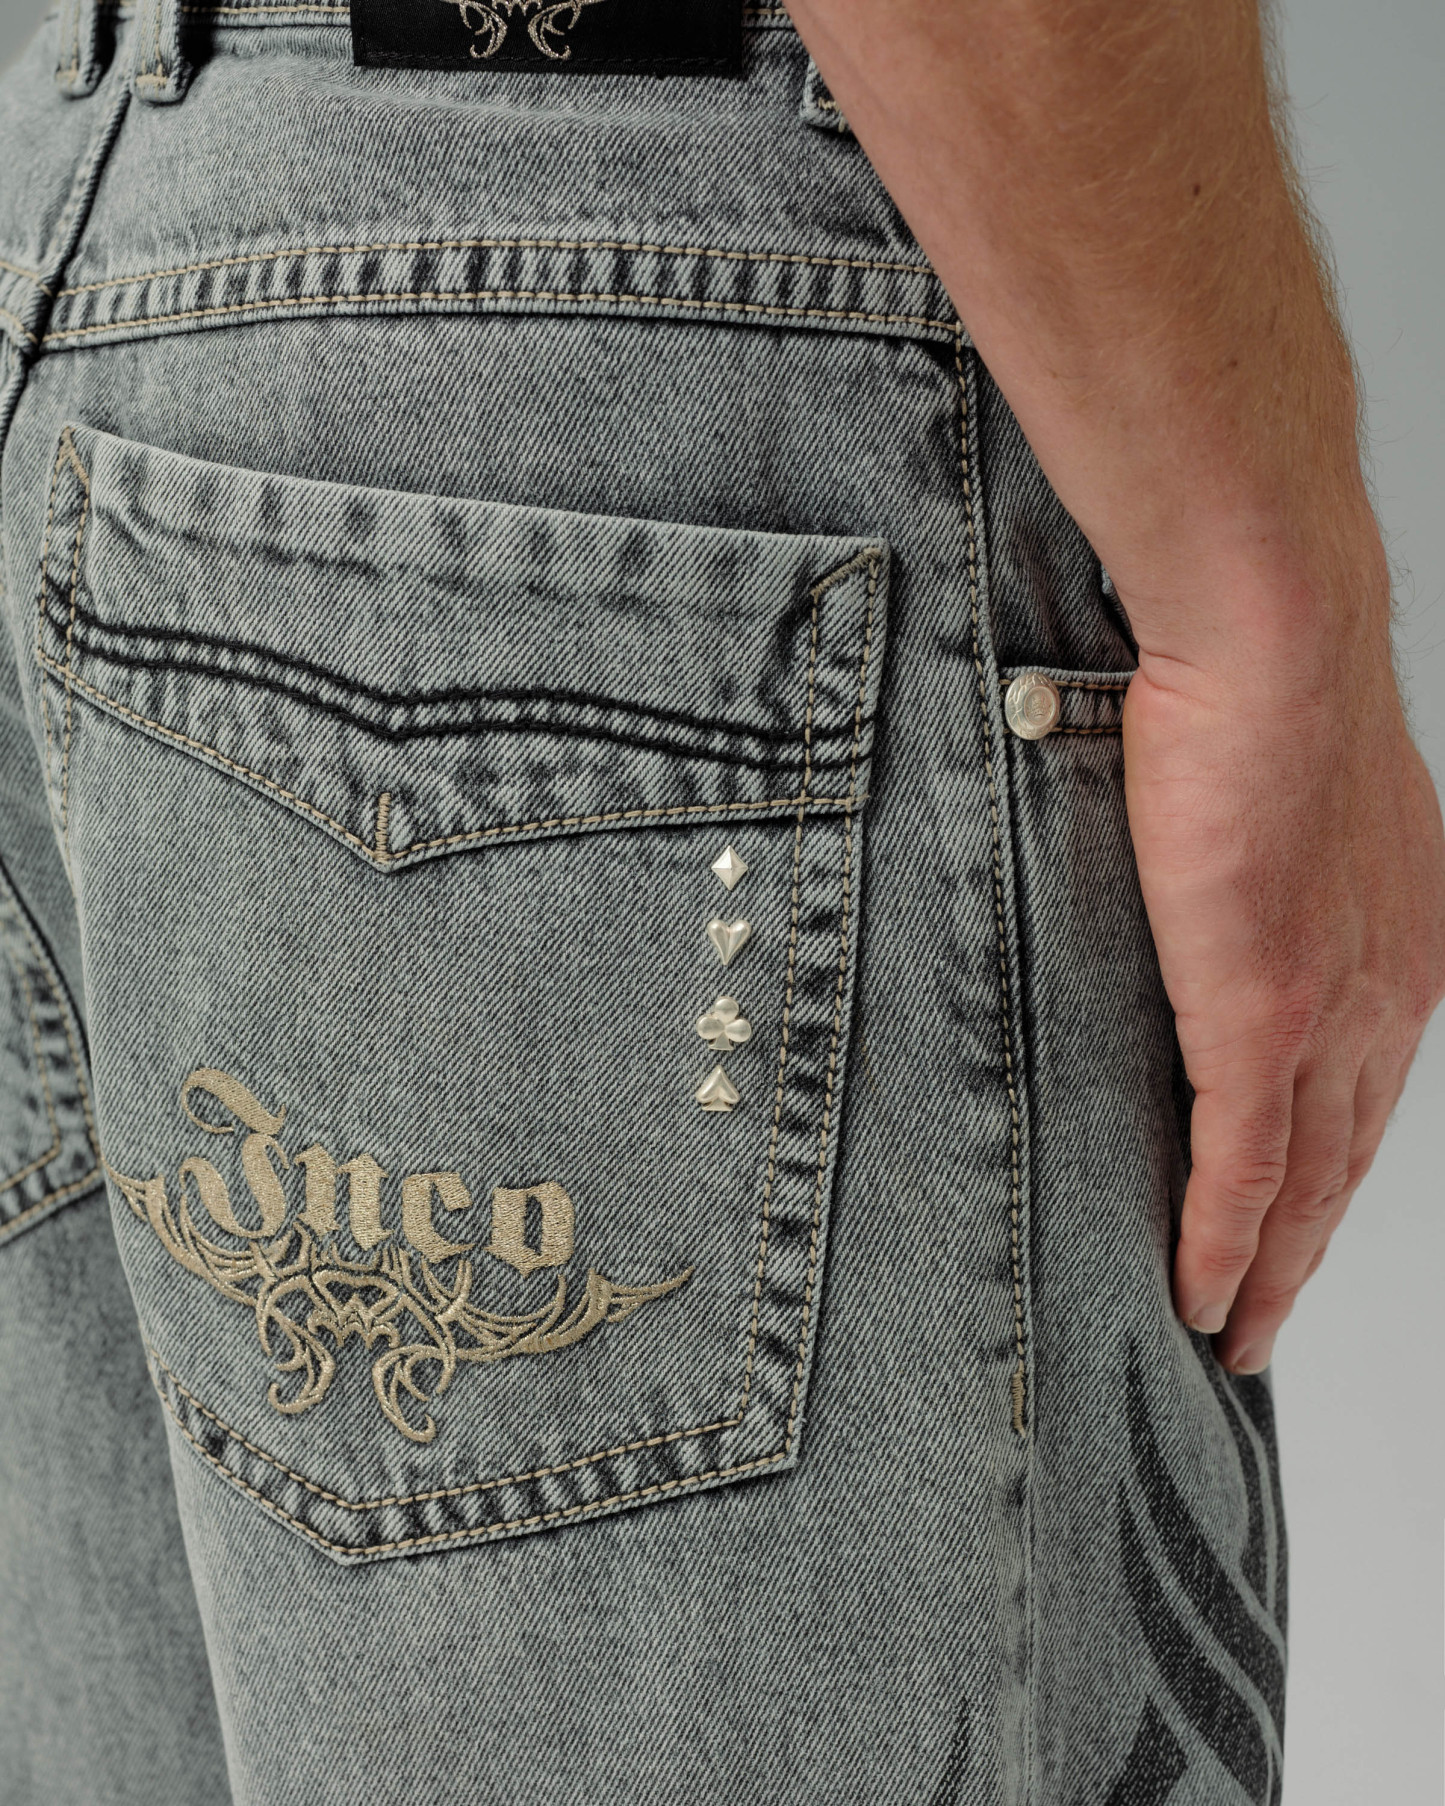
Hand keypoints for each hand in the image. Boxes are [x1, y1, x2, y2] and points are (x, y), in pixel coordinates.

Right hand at [1124, 596, 1444, 1370]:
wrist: (1275, 647)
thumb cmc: (1271, 690)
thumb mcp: (1297, 797)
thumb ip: (1275, 867)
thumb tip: (1218, 883)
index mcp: (1402, 941)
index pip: (1368, 1090)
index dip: (1332, 1172)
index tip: (1299, 1223)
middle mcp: (1390, 994)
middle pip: (1349, 1159)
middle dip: (1308, 1253)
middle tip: (1263, 1318)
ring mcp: (1332, 1013)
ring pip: (1309, 1184)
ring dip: (1270, 1271)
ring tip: (1230, 1331)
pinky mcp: (1264, 1020)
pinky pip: (1246, 1165)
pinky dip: (1224, 1241)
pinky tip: (1203, 1293)